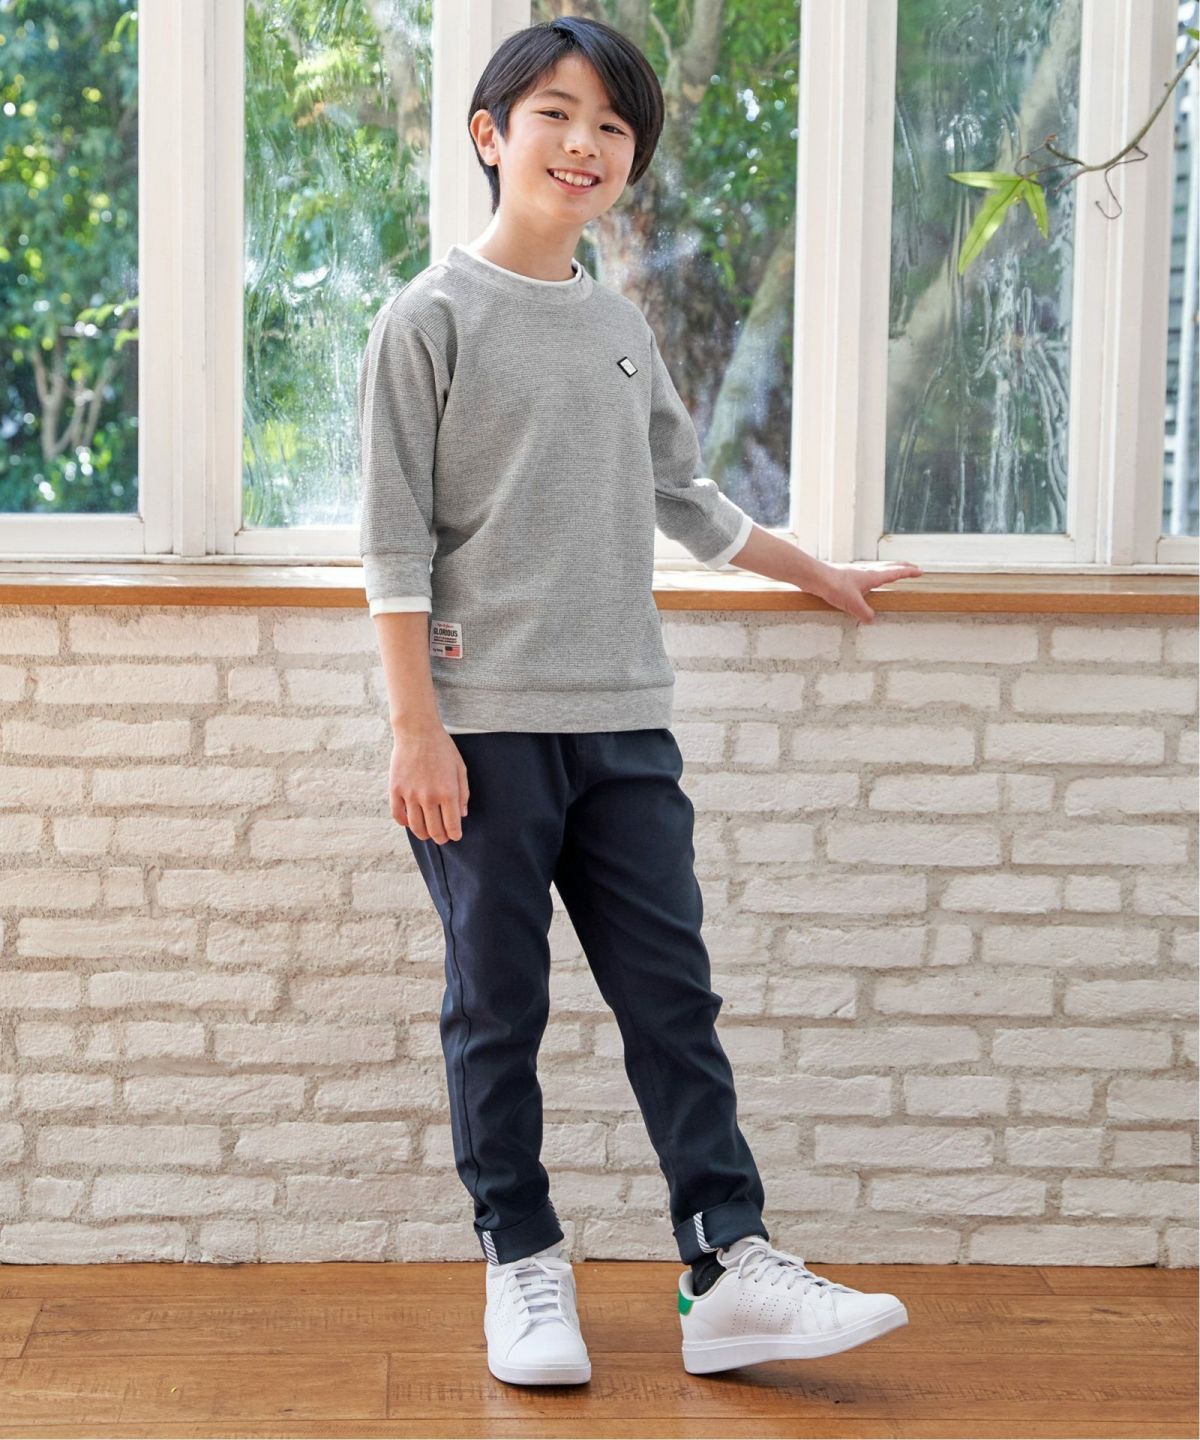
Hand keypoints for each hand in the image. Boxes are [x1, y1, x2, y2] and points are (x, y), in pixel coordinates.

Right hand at [390, 724, 469, 843]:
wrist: (417, 732)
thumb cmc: (442, 749)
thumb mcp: (460, 769)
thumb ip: (463, 793)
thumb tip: (461, 815)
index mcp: (448, 792)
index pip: (452, 825)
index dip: (454, 834)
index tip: (455, 836)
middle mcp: (429, 797)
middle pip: (434, 830)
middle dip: (440, 838)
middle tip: (442, 838)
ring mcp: (410, 794)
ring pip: (416, 827)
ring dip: (423, 834)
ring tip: (427, 833)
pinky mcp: (395, 790)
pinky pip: (398, 815)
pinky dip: (404, 823)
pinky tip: (410, 821)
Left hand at [812, 561, 922, 623]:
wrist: (815, 577)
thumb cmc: (834, 586)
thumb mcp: (853, 604)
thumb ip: (865, 613)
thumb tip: (872, 620)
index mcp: (872, 576)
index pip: (895, 573)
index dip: (909, 573)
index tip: (920, 571)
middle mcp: (866, 571)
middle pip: (889, 566)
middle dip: (902, 566)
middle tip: (912, 567)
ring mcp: (856, 573)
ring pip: (878, 569)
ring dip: (889, 569)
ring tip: (893, 573)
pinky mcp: (846, 577)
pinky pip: (866, 575)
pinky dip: (873, 576)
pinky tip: (867, 583)